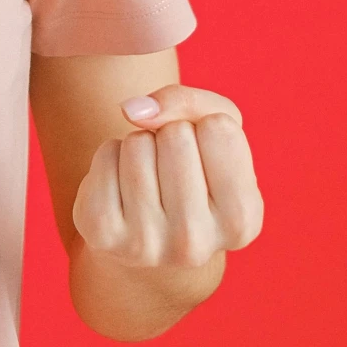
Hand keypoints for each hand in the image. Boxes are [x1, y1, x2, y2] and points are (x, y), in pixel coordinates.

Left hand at [72, 85, 263, 270]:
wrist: (152, 231)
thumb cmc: (195, 172)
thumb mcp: (215, 132)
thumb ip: (191, 102)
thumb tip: (133, 110)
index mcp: (242, 221)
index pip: (219, 129)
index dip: (206, 128)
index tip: (205, 158)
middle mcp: (197, 243)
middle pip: (176, 136)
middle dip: (170, 136)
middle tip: (171, 170)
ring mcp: (147, 244)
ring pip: (137, 143)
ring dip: (139, 145)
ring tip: (148, 179)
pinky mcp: (104, 233)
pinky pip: (105, 156)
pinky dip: (110, 157)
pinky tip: (121, 187)